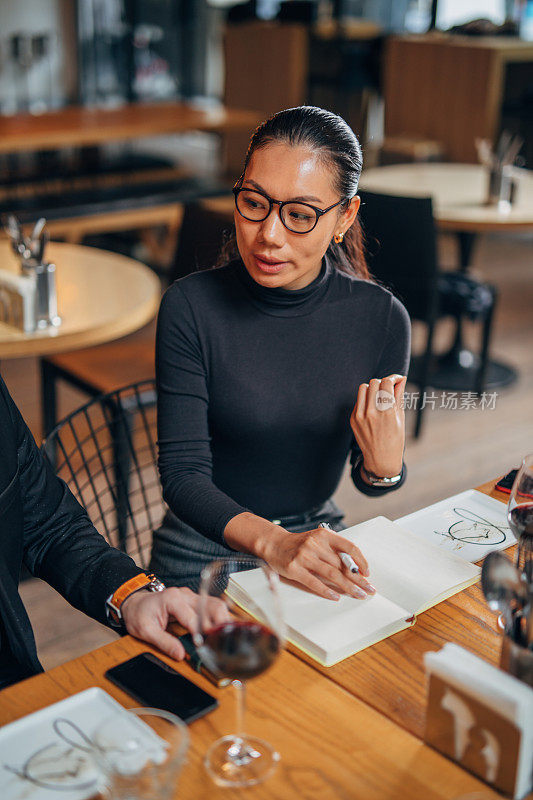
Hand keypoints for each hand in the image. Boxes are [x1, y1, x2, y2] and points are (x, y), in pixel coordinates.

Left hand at [121, 586, 229, 659]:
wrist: (135, 603)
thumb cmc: (139, 614)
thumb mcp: (145, 631)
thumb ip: (164, 642)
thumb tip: (181, 655)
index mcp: (172, 599)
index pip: (193, 617)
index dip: (200, 633)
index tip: (204, 647)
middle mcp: (185, 594)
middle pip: (211, 605)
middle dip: (220, 623)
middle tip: (223, 640)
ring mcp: (191, 597)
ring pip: (215, 604)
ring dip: (222, 620)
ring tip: (225, 637)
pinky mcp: (194, 602)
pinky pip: (211, 607)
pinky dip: (218, 619)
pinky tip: (220, 631)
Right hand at [260, 525, 374, 600]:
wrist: (274, 544)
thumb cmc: (300, 545)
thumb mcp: (318, 540)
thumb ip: (334, 551)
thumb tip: (355, 569)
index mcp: (324, 535)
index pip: (349, 547)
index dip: (361, 561)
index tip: (367, 573)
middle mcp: (315, 544)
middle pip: (342, 564)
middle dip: (358, 579)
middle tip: (369, 589)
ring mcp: (304, 556)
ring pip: (332, 574)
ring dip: (347, 587)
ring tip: (357, 594)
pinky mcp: (294, 569)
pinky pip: (314, 582)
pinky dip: (327, 591)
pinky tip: (336, 596)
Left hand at [350, 374, 406, 476]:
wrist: (381, 460)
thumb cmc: (395, 439)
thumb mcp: (401, 417)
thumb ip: (399, 396)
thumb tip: (401, 379)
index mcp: (387, 412)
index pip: (386, 382)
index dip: (394, 378)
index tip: (397, 379)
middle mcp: (371, 413)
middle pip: (374, 382)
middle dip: (383, 382)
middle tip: (389, 389)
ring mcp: (360, 416)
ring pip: (363, 388)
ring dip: (372, 388)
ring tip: (379, 396)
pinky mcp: (353, 419)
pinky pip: (358, 400)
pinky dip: (366, 400)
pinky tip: (373, 408)